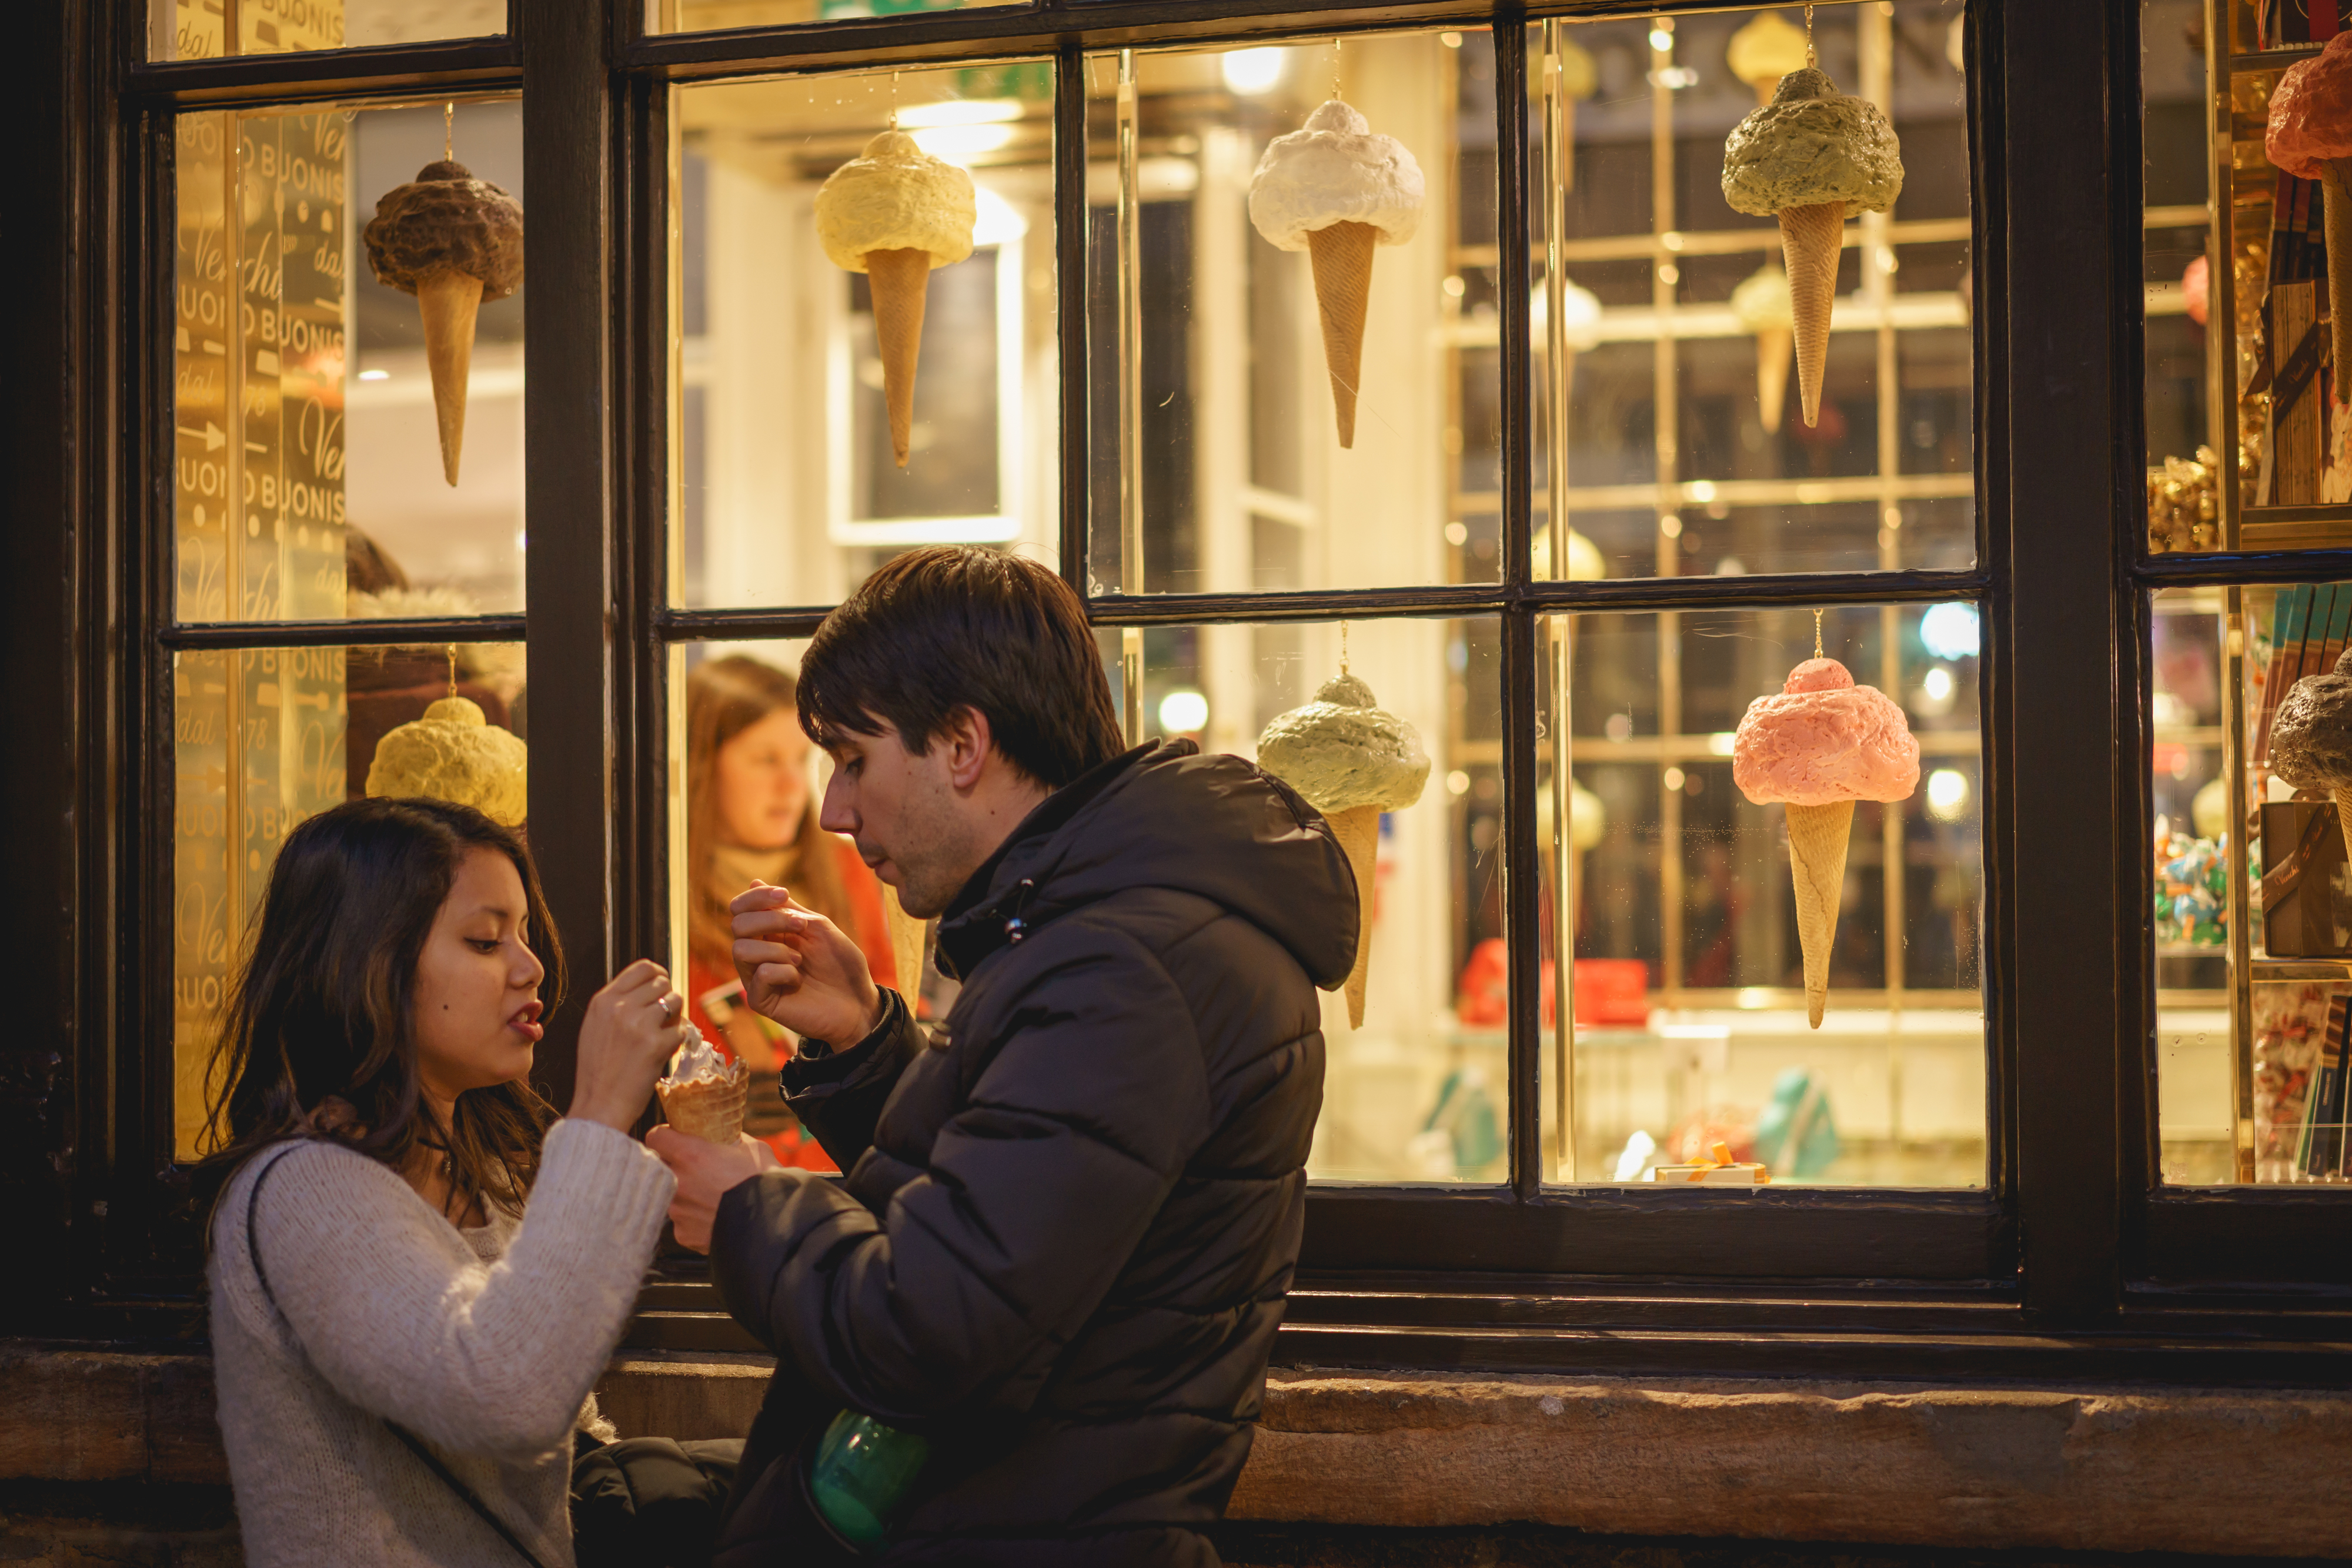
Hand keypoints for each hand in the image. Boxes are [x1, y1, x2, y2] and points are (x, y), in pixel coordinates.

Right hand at [570, 959, 688, 1131]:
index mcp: (603, 1001)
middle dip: (667, 998)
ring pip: (676, 1001)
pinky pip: (681, 1029)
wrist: (599, 1105)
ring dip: (675, 1017)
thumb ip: (617, 1005)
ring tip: (662, 1034)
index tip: (663, 987)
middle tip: (663, 1018)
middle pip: (663, 982)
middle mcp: (620, 1007)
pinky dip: (677, 1041)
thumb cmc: (598, 1071)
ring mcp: (639, 1025)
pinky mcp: (656, 1044)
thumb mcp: (596, 1027)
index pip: (643, 967)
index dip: (659, 975)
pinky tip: (662, 1052)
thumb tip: (649, 986)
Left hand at [645, 1128, 776, 1251]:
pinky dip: (694, 1218)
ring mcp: (678, 1211)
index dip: (665, 1136)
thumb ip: (728, 1140)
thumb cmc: (765, 1182)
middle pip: (661, 1167)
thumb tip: (722, 1137)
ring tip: (712, 1197)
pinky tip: (714, 1216)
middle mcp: (678, 1182)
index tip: (674, 1138)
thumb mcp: (751, 1148)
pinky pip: (682, 1221)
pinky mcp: (683, 1234)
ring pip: (672, 1195)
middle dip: (675, 1166)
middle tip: (697, 1168)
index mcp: (689, 1154)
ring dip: (686, 1194)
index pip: (655, 1137)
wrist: (773, 1223)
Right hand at [731, 881, 884, 1046]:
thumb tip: (754, 881)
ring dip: (776, 948)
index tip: (784, 894)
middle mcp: (758, 953)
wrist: (858, 1002)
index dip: (756, 897)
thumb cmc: (841, 964)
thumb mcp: (817, 927)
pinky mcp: (761, 1000)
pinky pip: (758, 975)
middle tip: (801, 927)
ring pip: (740, 950)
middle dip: (770, 919)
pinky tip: (798, 980)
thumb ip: (787, 908)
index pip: (741, 908)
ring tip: (800, 959)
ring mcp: (757, 978)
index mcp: (769, 933)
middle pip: (737, 925)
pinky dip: (781, 971)